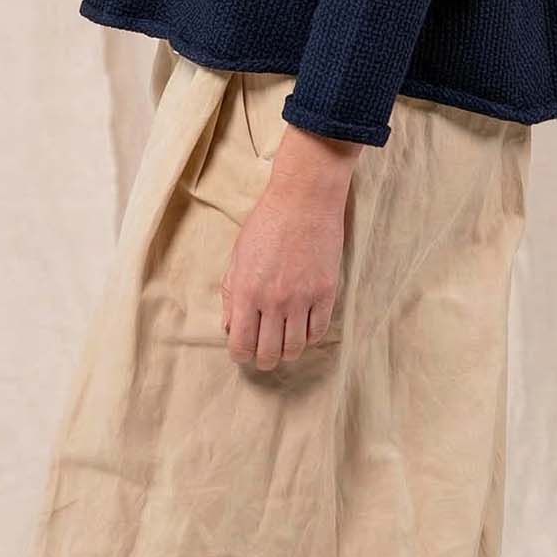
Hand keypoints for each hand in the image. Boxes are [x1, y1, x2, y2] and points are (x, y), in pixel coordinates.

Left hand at [220, 155, 352, 369]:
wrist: (304, 198)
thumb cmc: (267, 221)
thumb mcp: (239, 254)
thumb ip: (231, 292)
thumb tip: (230, 326)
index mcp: (246, 291)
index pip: (241, 345)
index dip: (241, 354)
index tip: (245, 349)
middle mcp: (272, 300)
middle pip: (268, 354)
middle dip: (264, 358)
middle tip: (266, 350)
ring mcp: (301, 298)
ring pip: (294, 348)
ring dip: (288, 351)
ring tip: (285, 341)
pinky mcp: (325, 292)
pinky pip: (318, 332)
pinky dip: (310, 335)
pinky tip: (304, 325)